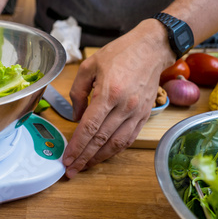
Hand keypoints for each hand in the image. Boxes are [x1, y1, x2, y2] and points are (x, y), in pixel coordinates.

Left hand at [62, 19, 175, 177]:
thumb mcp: (89, 66)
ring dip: (99, 158)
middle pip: (101, 139)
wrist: (151, 48)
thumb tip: (76, 116)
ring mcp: (137, 112)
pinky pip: (129, 138)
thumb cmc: (119, 53)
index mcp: (108, 92)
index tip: (66, 157)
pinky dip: (115, 150)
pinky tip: (103, 155)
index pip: (89, 126)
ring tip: (85, 166)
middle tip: (71, 170)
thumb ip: (78, 92)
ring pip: (116, 143)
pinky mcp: (144, 115)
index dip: (77, 145)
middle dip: (84, 157)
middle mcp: (124, 106)